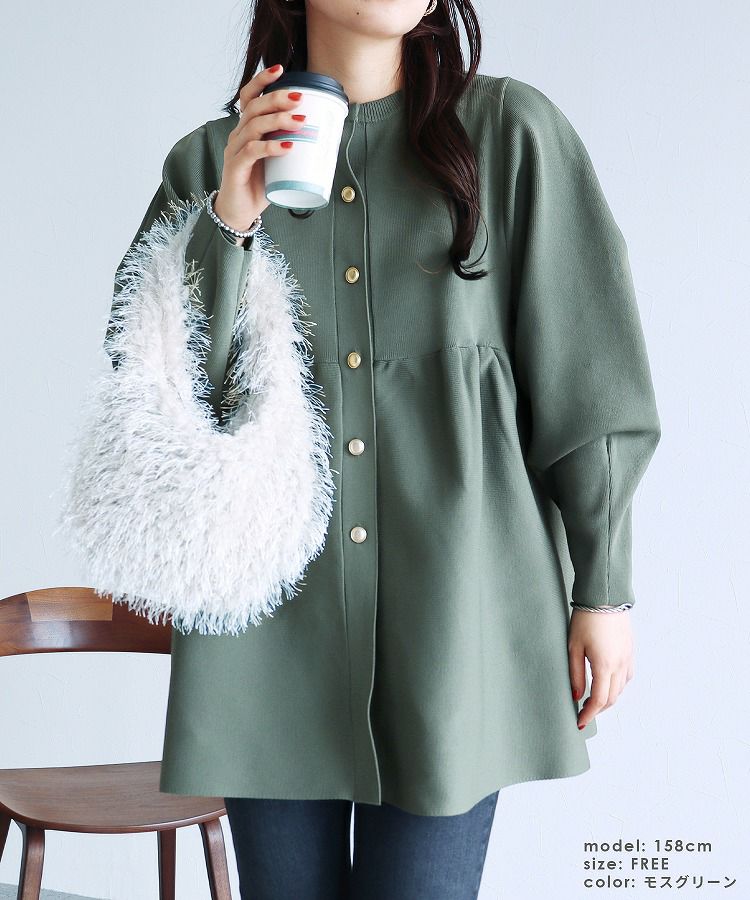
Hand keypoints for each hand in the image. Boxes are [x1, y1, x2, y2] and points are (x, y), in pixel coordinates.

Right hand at [213, 62, 304, 231]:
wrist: (239, 212)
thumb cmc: (259, 185)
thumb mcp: (277, 161)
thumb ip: (291, 147)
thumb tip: (324, 139)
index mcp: (246, 129)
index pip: (249, 97)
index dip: (262, 80)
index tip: (281, 69)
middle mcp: (237, 135)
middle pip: (254, 108)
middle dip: (277, 99)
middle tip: (299, 99)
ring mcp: (234, 150)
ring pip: (253, 126)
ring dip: (278, 121)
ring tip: (299, 122)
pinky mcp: (235, 167)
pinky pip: (251, 152)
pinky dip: (270, 147)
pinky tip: (287, 146)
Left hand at [568, 608, 633, 729]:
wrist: (605, 598)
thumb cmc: (585, 619)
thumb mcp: (573, 647)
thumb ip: (575, 673)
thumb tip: (577, 696)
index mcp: (604, 665)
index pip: (598, 700)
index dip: (589, 714)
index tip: (579, 722)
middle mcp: (620, 665)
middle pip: (611, 698)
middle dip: (598, 710)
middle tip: (584, 714)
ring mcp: (628, 658)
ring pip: (621, 689)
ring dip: (608, 699)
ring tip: (593, 701)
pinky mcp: (630, 651)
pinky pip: (627, 677)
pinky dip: (618, 687)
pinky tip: (607, 684)